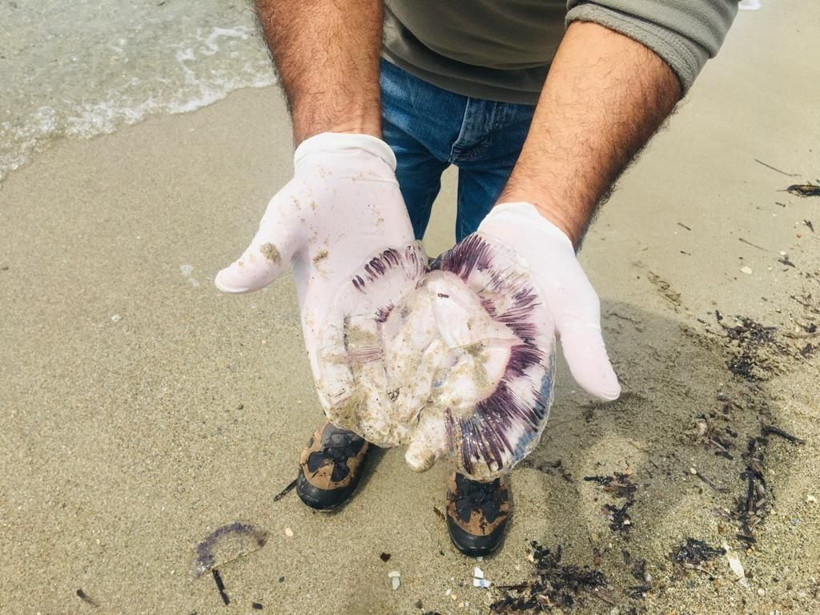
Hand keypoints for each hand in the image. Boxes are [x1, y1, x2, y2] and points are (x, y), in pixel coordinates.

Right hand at [215, 133, 424, 435]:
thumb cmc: (310, 195)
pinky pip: (426, 319)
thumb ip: (264, 253)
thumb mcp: (285, 221)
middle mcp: (354, 313)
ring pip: (402, 350)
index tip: (352, 420)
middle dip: (385, 400)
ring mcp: (384, 301)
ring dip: (419, 380)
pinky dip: (441, 341)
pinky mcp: (409, 284)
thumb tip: (223, 281)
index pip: (327, 361)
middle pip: (369, 367)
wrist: (347, 172)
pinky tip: (462, 364)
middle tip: (405, 434)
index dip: (338, 391)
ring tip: (441, 413)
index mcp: (319, 308)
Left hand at [404, 201, 619, 479]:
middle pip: (455, 398)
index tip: (462, 465)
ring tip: (382, 425)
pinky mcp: (431, 308)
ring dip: (406, 396)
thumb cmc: (557, 273)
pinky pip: (410, 330)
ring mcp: (452, 334)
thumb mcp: (576, 308)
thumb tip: (611, 393)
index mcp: (513, 368)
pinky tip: (368, 370)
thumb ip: (585, 348)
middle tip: (414, 457)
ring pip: (426, 371)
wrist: (526, 229)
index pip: (498, 411)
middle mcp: (479, 358)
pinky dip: (391, 348)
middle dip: (436, 427)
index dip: (482, 437)